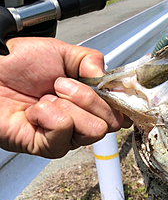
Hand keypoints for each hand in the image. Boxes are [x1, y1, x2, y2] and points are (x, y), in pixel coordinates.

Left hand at [0, 37, 131, 158]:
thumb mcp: (61, 51)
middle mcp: (80, 122)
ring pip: (93, 130)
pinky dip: (47, 114)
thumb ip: (91, 61)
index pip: (119, 111)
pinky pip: (64, 130)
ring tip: (46, 99)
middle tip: (60, 87)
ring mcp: (66, 137)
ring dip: (67, 106)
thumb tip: (109, 81)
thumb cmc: (15, 65)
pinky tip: (35, 111)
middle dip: (87, 98)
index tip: (108, 89)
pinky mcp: (48, 147)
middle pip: (110, 122)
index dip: (117, 101)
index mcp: (87, 102)